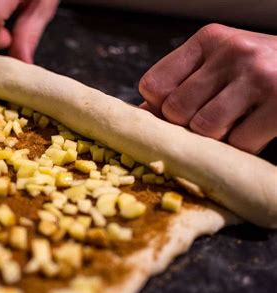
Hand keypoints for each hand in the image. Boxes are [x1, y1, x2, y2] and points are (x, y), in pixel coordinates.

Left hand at [139, 24, 276, 153]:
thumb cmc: (260, 72)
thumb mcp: (219, 65)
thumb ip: (181, 85)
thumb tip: (139, 114)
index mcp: (208, 40)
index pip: (152, 85)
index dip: (158, 108)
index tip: (177, 112)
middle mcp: (232, 51)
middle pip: (174, 111)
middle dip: (187, 126)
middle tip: (211, 121)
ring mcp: (259, 75)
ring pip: (204, 129)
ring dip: (216, 138)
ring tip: (235, 123)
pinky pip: (239, 142)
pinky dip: (244, 146)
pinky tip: (257, 129)